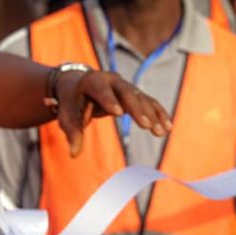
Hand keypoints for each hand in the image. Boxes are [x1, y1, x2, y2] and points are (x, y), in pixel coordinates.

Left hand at [56, 69, 172, 156]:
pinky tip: (168, 127)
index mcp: (92, 81)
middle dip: (137, 109)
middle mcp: (111, 80)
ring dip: (152, 115)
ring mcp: (124, 85)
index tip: (118, 113)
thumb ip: (72, 132)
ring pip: (141, 98)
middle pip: (126, 93)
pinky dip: (158, 113)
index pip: (101, 90)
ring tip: (161, 132)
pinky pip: (149, 102)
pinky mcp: (134, 93)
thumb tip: (73, 154)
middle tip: (147, 126)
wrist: (77, 84)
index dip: (109, 100)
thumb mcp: (67, 114)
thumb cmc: (71, 101)